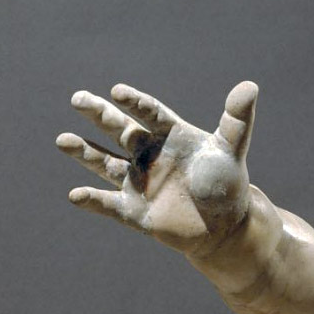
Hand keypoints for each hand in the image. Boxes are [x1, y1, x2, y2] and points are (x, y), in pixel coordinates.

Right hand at [57, 81, 257, 254]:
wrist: (225, 227)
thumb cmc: (226, 184)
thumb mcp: (231, 151)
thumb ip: (236, 120)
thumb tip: (250, 85)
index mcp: (169, 135)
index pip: (150, 114)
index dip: (135, 103)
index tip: (118, 92)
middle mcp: (148, 154)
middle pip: (119, 130)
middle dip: (99, 115)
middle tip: (79, 99)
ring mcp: (138, 182)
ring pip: (106, 163)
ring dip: (84, 153)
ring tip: (62, 140)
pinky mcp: (135, 211)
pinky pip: (110, 205)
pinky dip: (93, 201)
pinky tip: (76, 195)